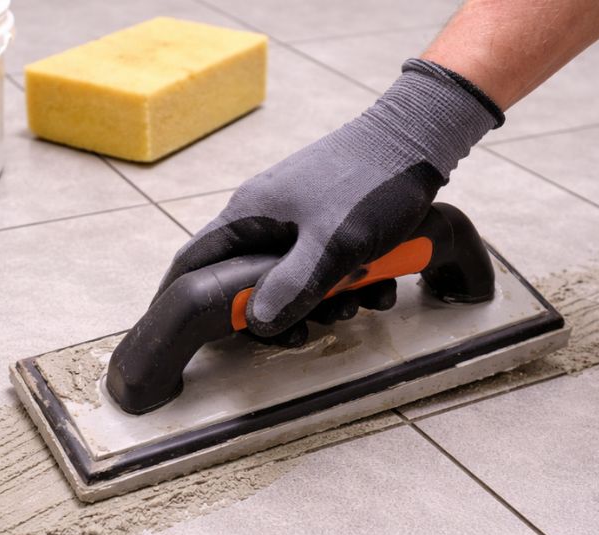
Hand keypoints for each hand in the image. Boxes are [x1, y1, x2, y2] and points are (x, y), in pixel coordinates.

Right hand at [157, 59, 502, 343]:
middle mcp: (265, 216)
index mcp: (249, 215)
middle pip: (247, 280)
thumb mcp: (333, 243)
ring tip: (359, 304)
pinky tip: (380, 286)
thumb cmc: (371, 182)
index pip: (193, 262)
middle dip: (277, 313)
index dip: (179, 299)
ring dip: (324, 301)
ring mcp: (297, 217)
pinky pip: (324, 265)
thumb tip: (256, 323)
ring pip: (292, 277)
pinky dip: (348, 282)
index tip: (183, 334)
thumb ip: (292, 285)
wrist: (419, 136)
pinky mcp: (327, 219)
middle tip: (306, 333)